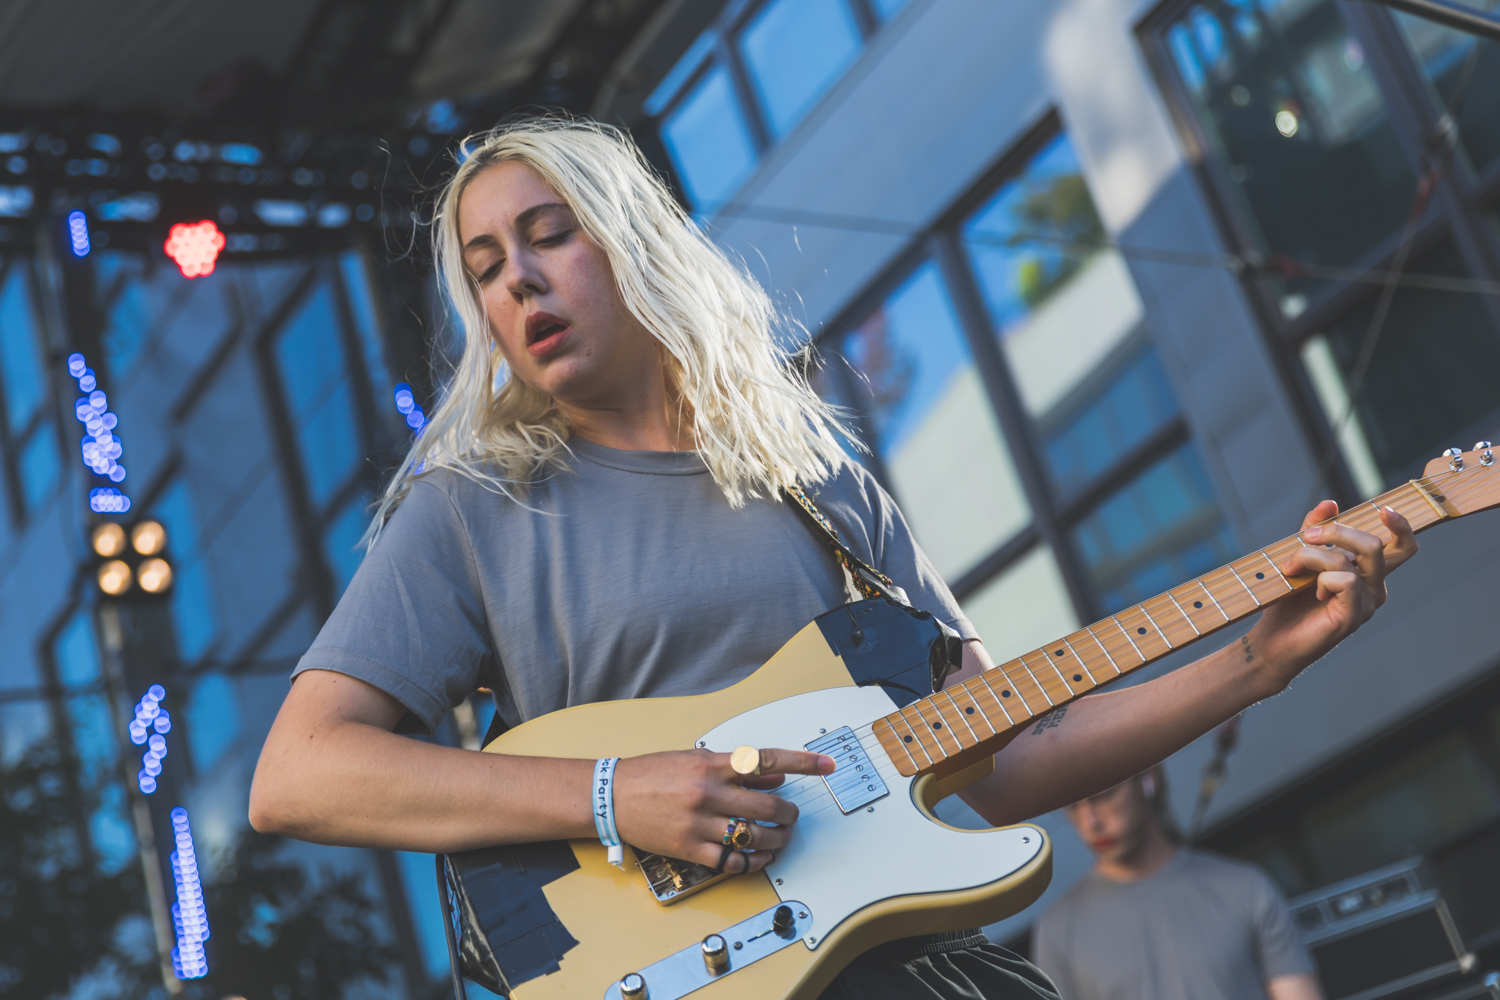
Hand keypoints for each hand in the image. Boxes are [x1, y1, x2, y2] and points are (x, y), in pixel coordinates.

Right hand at [611, 748, 834, 873]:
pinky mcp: (690, 848)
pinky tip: (760, 859)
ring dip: (776, 839)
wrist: (612, 796)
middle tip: (792, 815)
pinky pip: (732, 861)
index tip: (825, 766)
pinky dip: (753, 863)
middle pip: (768, 804)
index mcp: (712, 763)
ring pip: (755, 836)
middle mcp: (708, 791)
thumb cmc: (652, 775)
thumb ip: (737, 769)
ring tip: (780, 837)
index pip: (767, 759)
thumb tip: (774, 777)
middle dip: (789, 813)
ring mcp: (699, 821)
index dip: (802, 763)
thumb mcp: (695, 759)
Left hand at [1248, 500, 1416, 689]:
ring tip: (1291, 568)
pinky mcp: (1354, 616)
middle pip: (1374, 544)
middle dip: (1336, 532)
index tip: (1385, 509)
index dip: (1401, 526)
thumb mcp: (1300, 558)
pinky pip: (1344, 581)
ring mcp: (1367, 603)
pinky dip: (1320, 579)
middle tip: (1306, 537)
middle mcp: (1374, 587)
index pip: (1402, 547)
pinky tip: (1311, 592)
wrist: (1272, 640)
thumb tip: (1330, 503)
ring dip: (1313, 555)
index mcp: (1367, 572)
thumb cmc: (1288, 602)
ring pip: (1351, 560)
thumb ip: (1316, 531)